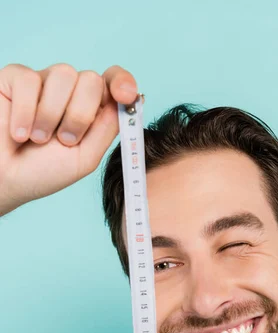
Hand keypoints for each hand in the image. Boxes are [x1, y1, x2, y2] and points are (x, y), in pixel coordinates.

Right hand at [0, 62, 137, 214]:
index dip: (122, 82)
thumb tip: (133, 99)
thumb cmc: (42, 173)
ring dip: (52, 115)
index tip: (125, 95)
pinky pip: (30, 80)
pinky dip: (25, 112)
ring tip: (37, 140)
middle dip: (80, 114)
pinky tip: (18, 133)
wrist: (5, 181)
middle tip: (64, 140)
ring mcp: (43, 83)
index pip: (113, 82)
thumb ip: (108, 128)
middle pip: (91, 80)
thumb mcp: (85, 157)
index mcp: (90, 110)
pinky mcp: (15, 79)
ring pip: (64, 74)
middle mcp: (70, 93)